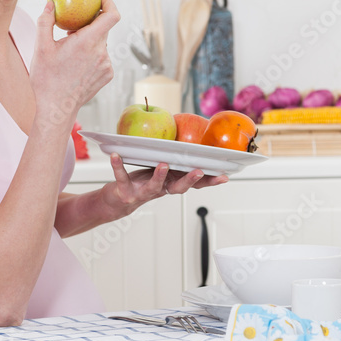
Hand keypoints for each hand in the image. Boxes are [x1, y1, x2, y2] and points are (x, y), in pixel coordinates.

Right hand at [30, 0, 119, 127]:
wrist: (56, 108)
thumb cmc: (47, 79)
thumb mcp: (40, 47)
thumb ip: (46, 21)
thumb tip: (51, 4)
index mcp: (87, 42)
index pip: (112, 15)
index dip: (110, 3)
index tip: (100, 0)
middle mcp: (101, 53)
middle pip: (104, 28)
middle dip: (90, 24)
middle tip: (73, 27)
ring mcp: (107, 65)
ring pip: (101, 44)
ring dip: (89, 42)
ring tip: (71, 51)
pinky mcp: (108, 75)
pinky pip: (102, 57)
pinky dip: (92, 55)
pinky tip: (76, 64)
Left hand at [105, 153, 227, 210]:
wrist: (119, 202)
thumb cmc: (143, 182)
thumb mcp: (163, 172)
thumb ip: (175, 161)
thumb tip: (190, 138)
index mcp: (172, 183)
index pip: (194, 184)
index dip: (209, 181)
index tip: (224, 176)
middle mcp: (161, 190)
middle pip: (179, 188)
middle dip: (190, 180)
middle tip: (199, 171)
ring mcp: (143, 192)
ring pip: (154, 186)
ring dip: (159, 176)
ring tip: (163, 165)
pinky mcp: (126, 191)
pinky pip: (122, 177)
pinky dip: (118, 167)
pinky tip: (116, 156)